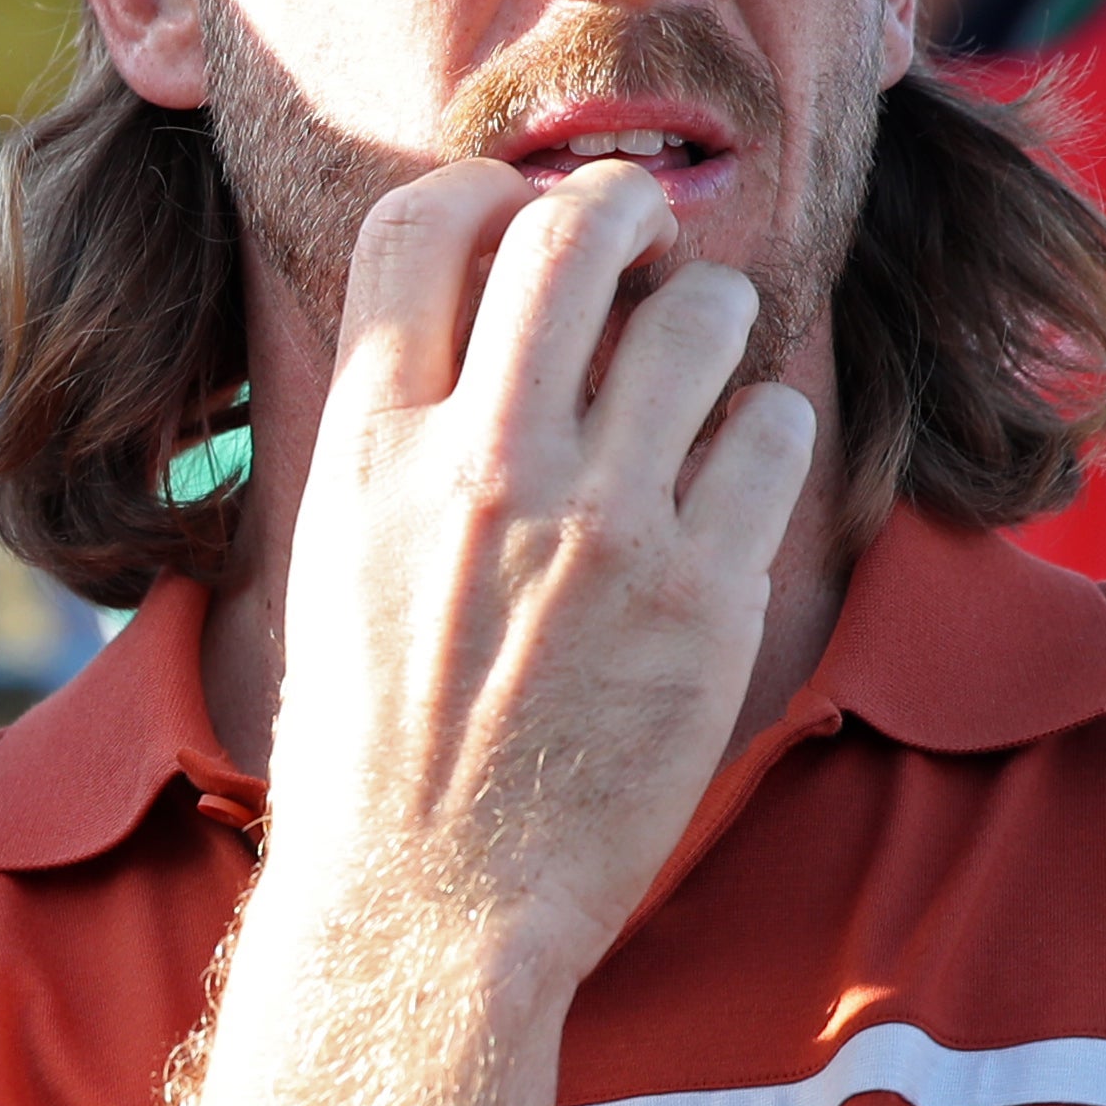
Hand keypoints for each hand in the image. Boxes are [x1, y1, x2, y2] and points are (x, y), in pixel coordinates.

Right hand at [261, 163, 807, 985]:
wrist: (433, 911)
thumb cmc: (375, 752)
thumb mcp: (335, 566)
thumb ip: (398, 440)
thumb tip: (469, 325)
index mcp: (370, 456)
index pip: (422, 226)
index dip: (487, 194)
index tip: (522, 225)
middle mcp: (482, 470)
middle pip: (573, 228)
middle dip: (626, 213)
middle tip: (647, 252)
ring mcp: (600, 529)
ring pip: (700, 314)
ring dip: (712, 316)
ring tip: (702, 364)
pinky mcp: (702, 594)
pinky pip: (771, 433)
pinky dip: (764, 432)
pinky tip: (733, 473)